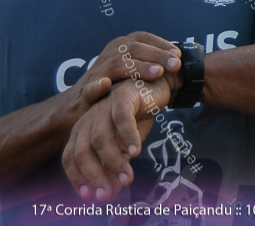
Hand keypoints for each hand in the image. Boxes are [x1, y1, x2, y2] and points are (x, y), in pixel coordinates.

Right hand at [62, 33, 180, 126]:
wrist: (80, 106)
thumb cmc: (116, 85)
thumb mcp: (133, 69)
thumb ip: (152, 62)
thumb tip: (180, 58)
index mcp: (120, 46)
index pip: (142, 38)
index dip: (161, 44)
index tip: (178, 54)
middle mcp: (109, 54)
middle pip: (133, 48)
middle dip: (157, 56)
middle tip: (175, 65)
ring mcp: (96, 72)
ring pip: (117, 64)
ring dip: (138, 68)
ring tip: (157, 73)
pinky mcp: (85, 92)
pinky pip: (90, 87)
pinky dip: (97, 86)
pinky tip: (106, 85)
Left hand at [62, 77, 171, 201]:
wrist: (156, 86)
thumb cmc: (138, 116)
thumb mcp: (126, 145)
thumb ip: (117, 164)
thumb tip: (111, 192)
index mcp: (83, 130)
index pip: (71, 158)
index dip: (78, 178)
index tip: (91, 196)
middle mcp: (88, 119)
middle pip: (82, 151)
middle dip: (94, 175)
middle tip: (108, 194)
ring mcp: (103, 107)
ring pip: (101, 138)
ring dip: (113, 161)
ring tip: (126, 177)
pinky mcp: (121, 97)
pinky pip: (121, 120)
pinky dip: (127, 137)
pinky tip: (135, 151)